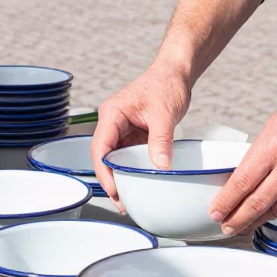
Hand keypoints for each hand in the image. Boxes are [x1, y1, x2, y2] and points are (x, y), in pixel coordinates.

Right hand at [90, 62, 192, 208]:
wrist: (176, 73)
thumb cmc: (166, 83)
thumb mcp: (164, 113)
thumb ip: (161, 139)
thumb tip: (160, 165)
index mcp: (112, 114)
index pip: (100, 147)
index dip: (104, 171)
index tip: (113, 189)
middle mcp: (113, 122)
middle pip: (104, 156)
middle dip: (111, 180)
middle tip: (121, 202)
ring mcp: (123, 129)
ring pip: (116, 158)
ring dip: (121, 177)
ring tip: (129, 199)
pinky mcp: (134, 134)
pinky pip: (129, 155)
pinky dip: (133, 169)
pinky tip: (139, 183)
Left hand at [208, 78, 276, 235]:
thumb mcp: (276, 124)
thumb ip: (262, 151)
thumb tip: (248, 173)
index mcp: (273, 145)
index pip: (242, 182)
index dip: (226, 202)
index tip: (216, 211)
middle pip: (257, 203)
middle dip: (237, 219)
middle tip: (226, 226)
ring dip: (260, 219)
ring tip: (247, 223)